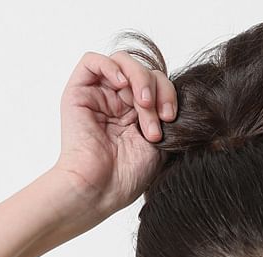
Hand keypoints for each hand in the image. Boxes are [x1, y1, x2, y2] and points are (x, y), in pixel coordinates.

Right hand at [51, 50, 176, 217]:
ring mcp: (98, 96)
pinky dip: (111, 66)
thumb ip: (166, 116)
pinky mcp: (78, 93)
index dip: (168, 94)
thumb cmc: (127, 175)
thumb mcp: (160, 144)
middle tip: (158, 118)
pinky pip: (92, 61)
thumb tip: (183, 95)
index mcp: (137, 114)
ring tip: (143, 104)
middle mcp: (117, 102)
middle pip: (143, 71)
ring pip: (122, 62)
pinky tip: (121, 83)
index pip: (157, 84)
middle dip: (156, 91)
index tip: (171, 118)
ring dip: (139, 79)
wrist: (100, 189)